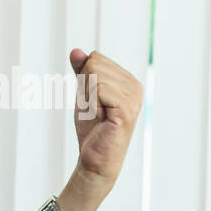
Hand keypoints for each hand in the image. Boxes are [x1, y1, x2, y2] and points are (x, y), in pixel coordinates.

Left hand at [68, 48, 142, 193]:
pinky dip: (91, 104)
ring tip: (99, 115)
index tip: (94, 101)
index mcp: (128, 80)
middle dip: (85, 88)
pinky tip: (101, 118)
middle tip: (95, 110)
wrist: (95, 159)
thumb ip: (82, 72)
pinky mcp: (126, 108)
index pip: (95, 58)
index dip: (85, 80)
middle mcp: (135, 85)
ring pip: (94, 75)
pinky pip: (97, 89)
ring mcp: (133, 96)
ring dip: (88, 98)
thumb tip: (75, 51)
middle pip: (94, 63)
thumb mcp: (84, 93)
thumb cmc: (92, 128)